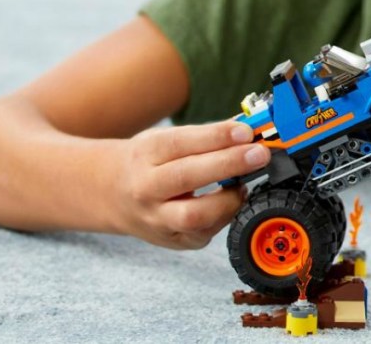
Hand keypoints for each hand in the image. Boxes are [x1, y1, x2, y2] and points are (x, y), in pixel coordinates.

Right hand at [109, 121, 270, 248]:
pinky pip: (203, 234)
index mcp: (144, 155)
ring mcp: (156, 219)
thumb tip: (248, 128)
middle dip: (228, 164)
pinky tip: (232, 202)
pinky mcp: (172, 240)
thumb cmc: (147, 162)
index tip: (245, 131)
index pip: (180, 143)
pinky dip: (224, 217)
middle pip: (186, 177)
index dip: (216, 137)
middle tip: (259, 154)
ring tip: (244, 185)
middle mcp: (146, 188)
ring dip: (227, 200)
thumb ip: (205, 136)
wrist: (111, 194)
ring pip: (192, 216)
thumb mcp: (165, 139)